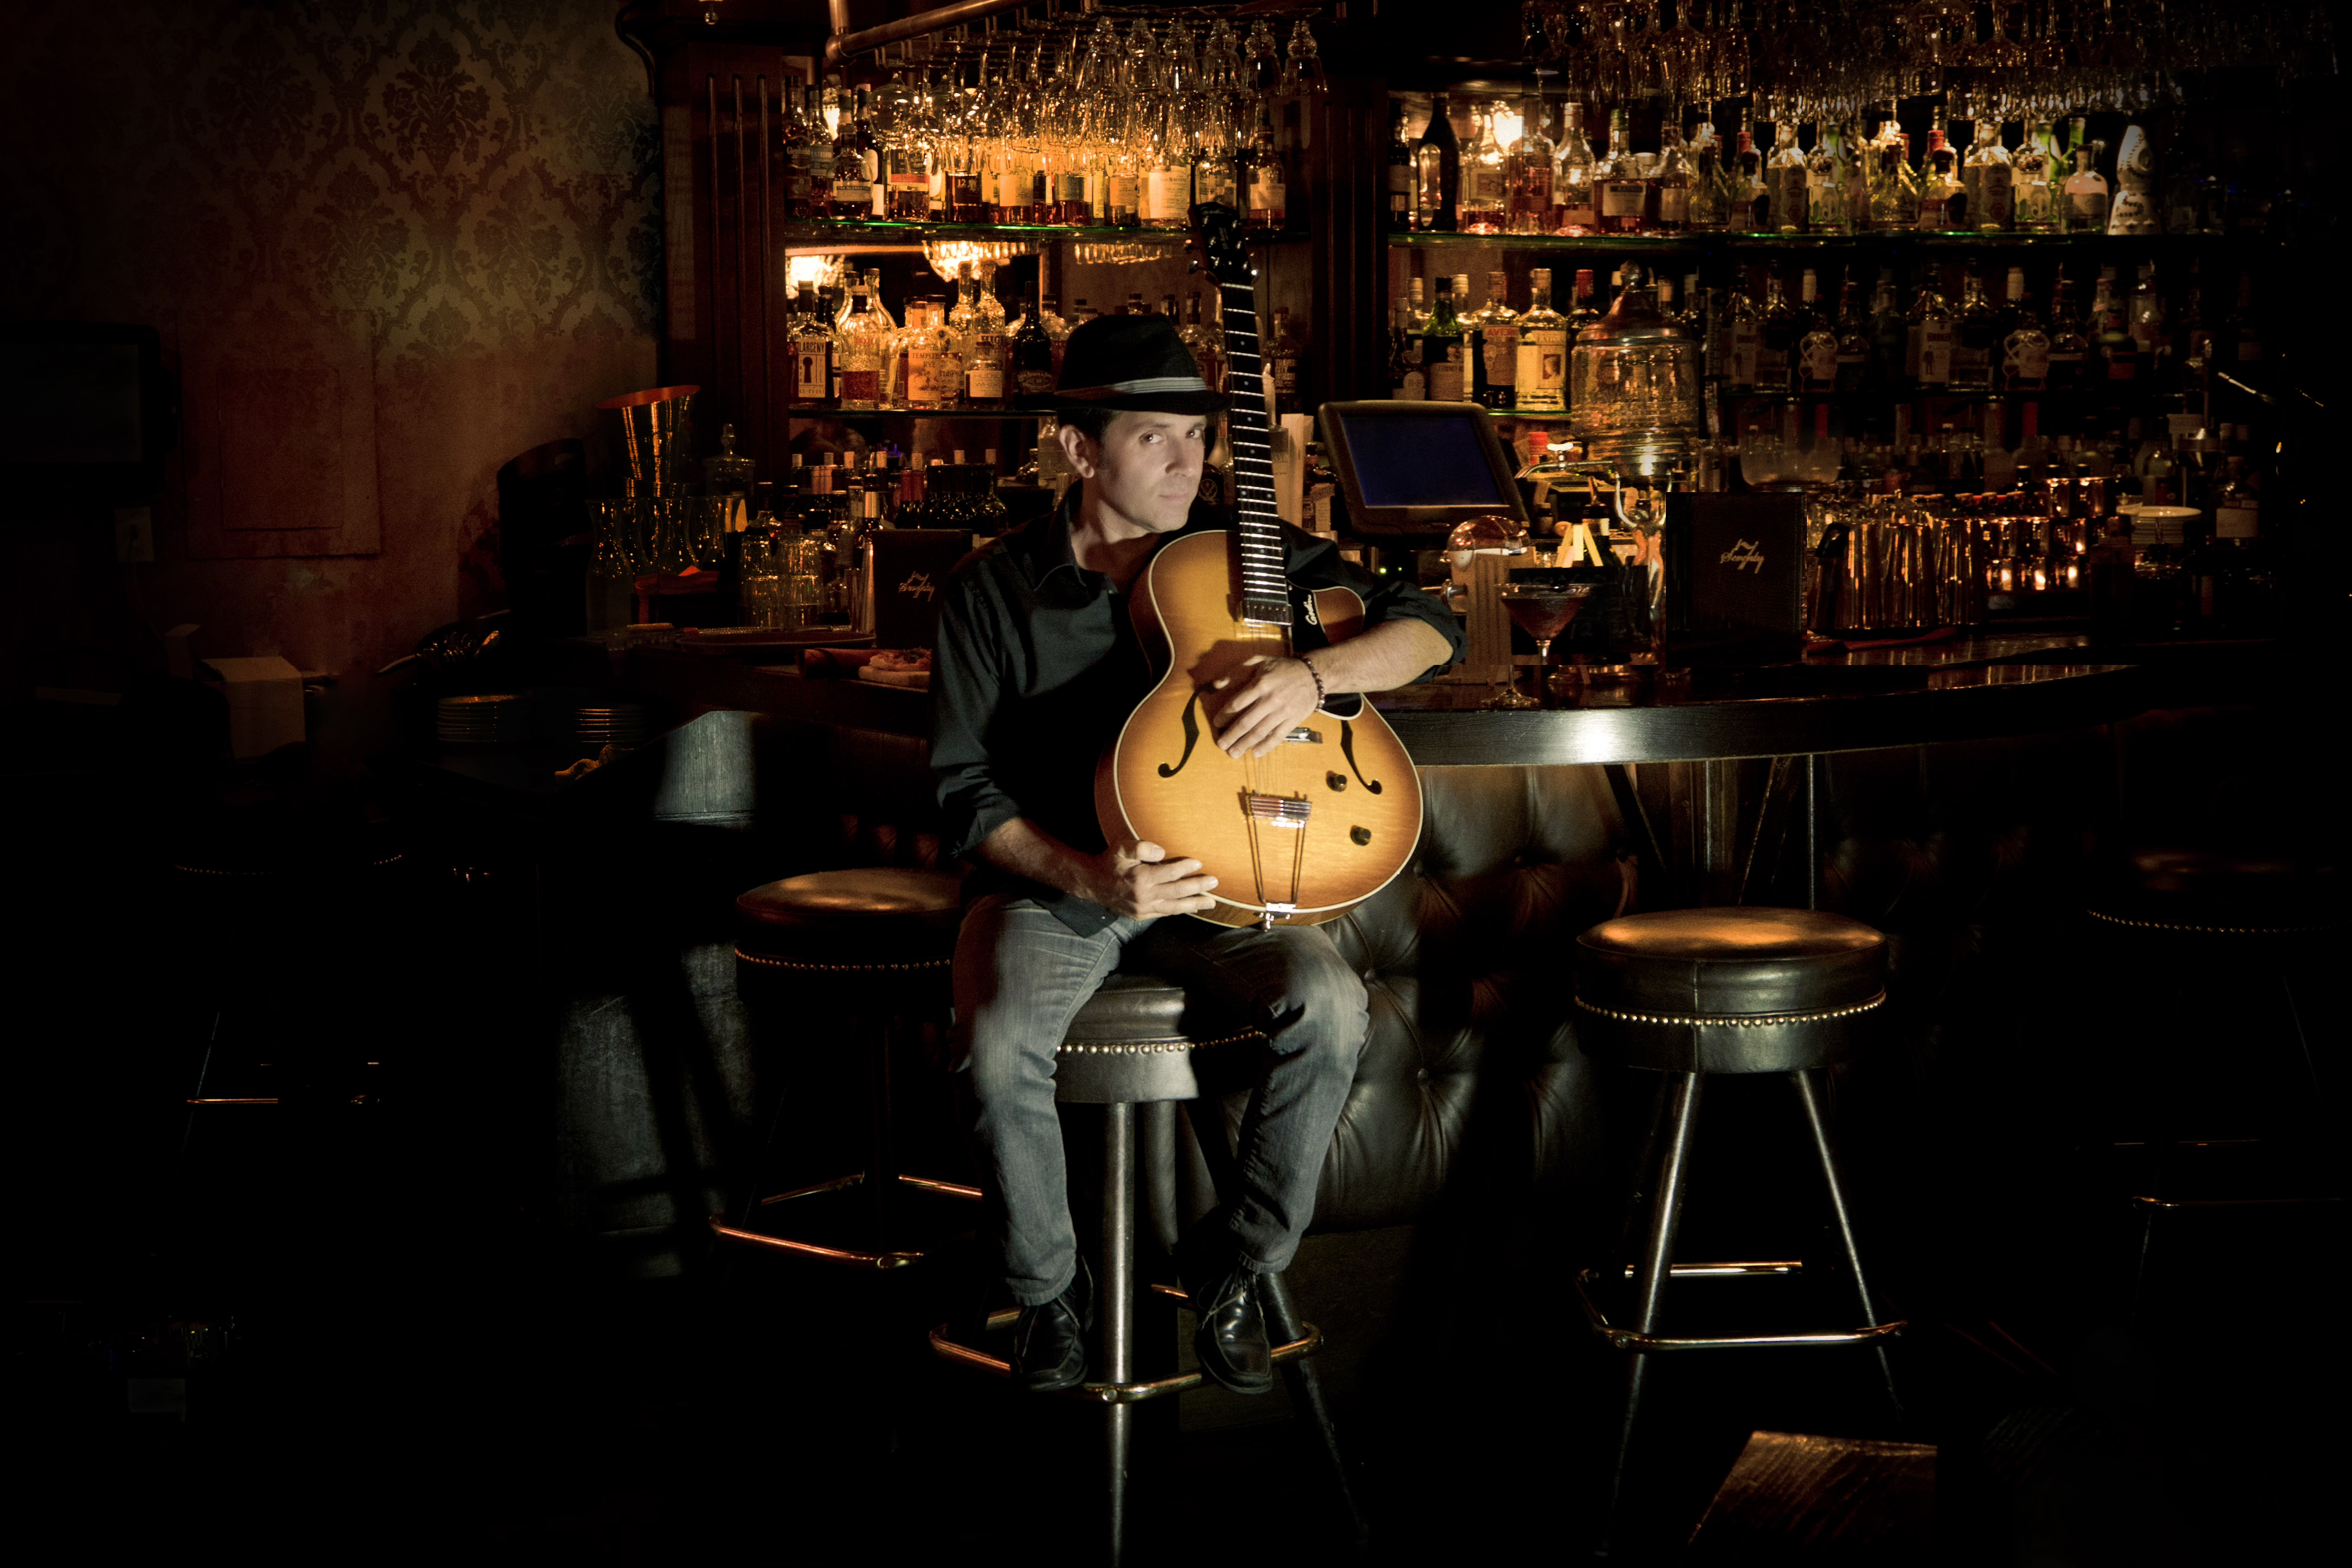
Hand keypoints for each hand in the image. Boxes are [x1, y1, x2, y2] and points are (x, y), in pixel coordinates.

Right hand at [1088, 840, 1219, 919]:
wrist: (1094, 884)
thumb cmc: (1109, 862)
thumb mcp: (1120, 848)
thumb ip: (1140, 848)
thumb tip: (1162, 852)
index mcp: (1141, 879)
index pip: (1170, 873)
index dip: (1185, 867)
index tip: (1199, 863)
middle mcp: (1145, 896)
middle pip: (1177, 891)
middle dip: (1197, 886)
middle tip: (1214, 882)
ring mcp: (1144, 908)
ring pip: (1174, 907)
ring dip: (1194, 904)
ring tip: (1211, 903)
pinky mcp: (1142, 915)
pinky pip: (1165, 913)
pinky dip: (1179, 910)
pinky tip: (1191, 908)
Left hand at [1210, 655, 1320, 758]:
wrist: (1314, 676)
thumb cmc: (1283, 669)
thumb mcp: (1259, 661)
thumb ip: (1237, 671)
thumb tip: (1217, 684)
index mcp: (1260, 684)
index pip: (1237, 703)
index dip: (1224, 715)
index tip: (1217, 723)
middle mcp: (1270, 700)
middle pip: (1246, 722)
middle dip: (1231, 735)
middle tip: (1220, 744)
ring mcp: (1282, 712)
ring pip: (1259, 732)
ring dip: (1244, 744)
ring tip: (1232, 753)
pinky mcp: (1292, 721)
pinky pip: (1277, 736)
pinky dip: (1266, 746)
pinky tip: (1255, 753)